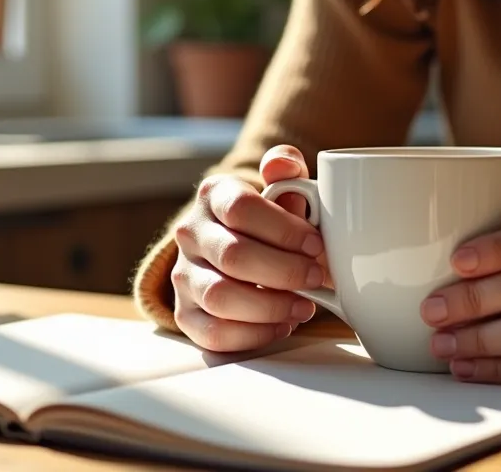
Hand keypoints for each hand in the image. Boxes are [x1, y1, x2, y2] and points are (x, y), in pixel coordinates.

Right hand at [171, 145, 327, 351]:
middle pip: (233, 256)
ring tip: (304, 306)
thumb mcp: (282, 188)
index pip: (242, 209)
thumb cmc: (269, 220)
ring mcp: (183, 275)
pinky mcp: (186, 314)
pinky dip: (254, 334)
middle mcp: (190, 232)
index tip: (317, 244)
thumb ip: (287, 170)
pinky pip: (213, 333)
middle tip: (317, 278)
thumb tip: (283, 164)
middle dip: (284, 271)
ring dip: (271, 306)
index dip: (284, 231)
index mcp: (213, 195)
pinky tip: (281, 325)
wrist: (240, 248)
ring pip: (220, 297)